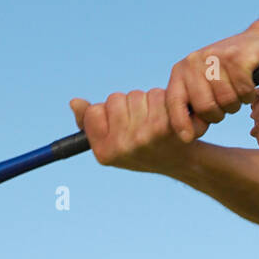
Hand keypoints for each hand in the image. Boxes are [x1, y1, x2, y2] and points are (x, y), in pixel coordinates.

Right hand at [69, 89, 207, 172]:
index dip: (108, 113)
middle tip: (142, 123)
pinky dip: (161, 99)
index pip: (94, 111)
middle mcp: (121, 147)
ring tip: (156, 120)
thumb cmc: (145, 149)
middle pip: (115, 99)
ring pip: (136, 95)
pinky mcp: (164, 127)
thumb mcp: (113, 142)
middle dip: (128, 105)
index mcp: (104, 152)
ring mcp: (142, 137)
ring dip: (146, 101)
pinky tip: (169, 114)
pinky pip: (154, 95)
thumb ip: (91, 123)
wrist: (184, 162)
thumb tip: (74, 102)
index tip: (122, 126)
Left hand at [165, 30, 258, 141]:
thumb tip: (186, 135)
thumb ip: (193, 104)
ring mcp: (214, 58)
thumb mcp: (203, 85)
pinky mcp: (236, 57)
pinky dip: (249, 94)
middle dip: (218, 114)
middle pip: (205, 107)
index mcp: (181, 71)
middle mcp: (193, 62)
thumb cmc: (226, 73)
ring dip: (236, 103)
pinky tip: (248, 86)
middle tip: (224, 105)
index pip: (174, 101)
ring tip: (237, 92)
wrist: (253, 43)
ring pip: (227, 100)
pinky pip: (243, 91)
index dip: (180, 122)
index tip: (187, 138)